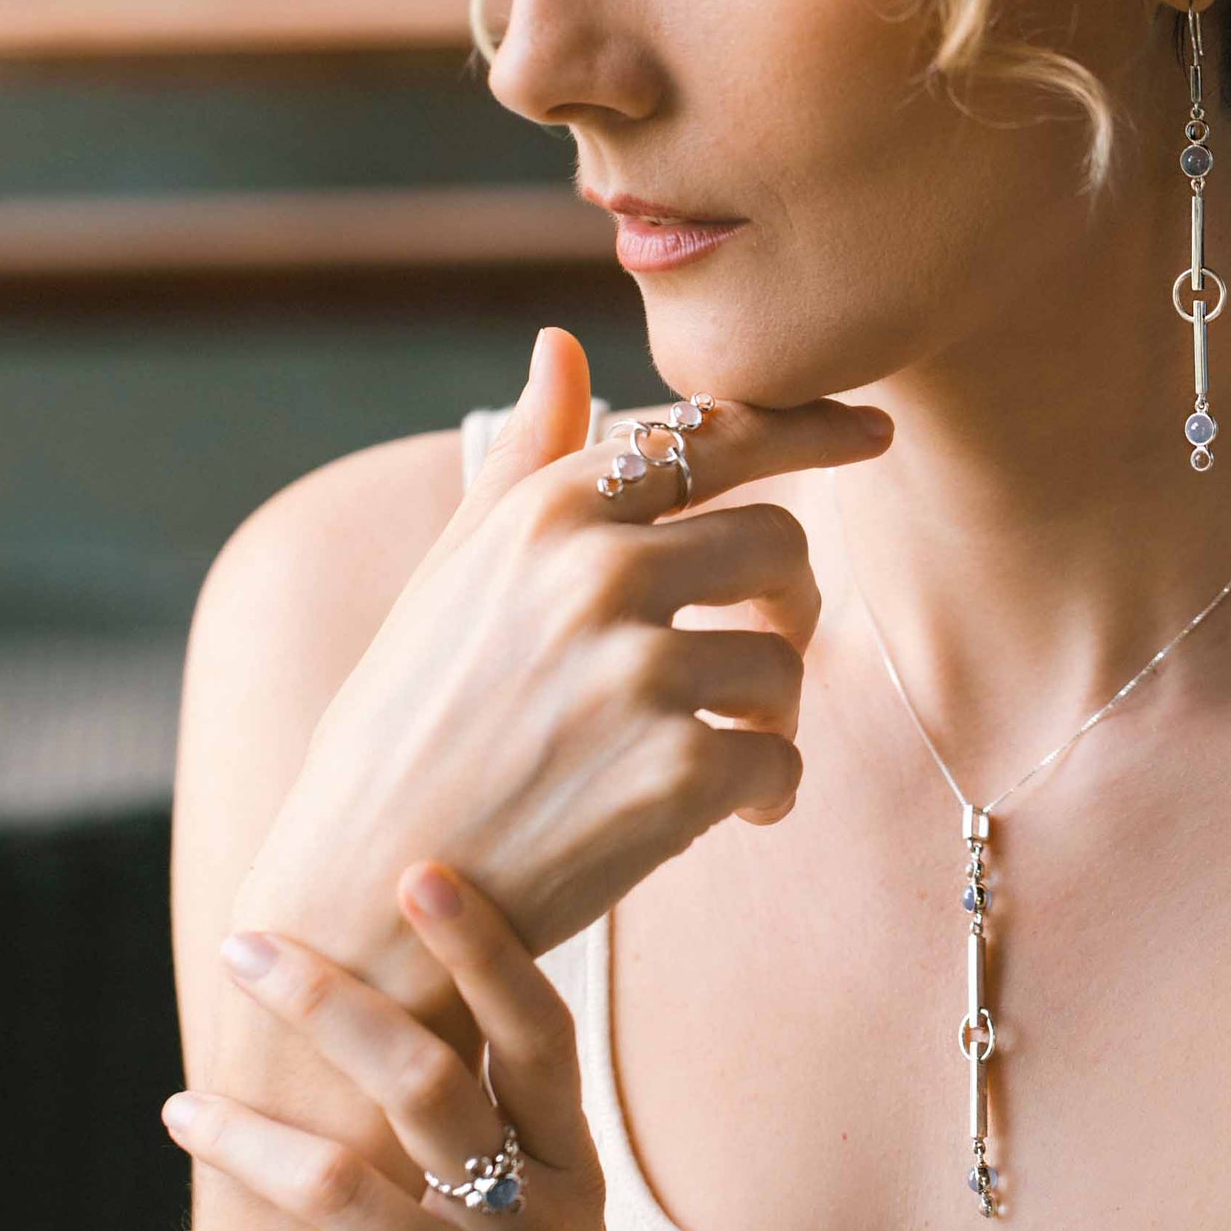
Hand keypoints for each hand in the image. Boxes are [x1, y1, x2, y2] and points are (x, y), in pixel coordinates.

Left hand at [165, 859, 606, 1230]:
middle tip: (243, 945)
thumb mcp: (536, 1165)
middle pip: (430, 1088)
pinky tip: (195, 1130)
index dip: (486, 951)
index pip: (540, 1033)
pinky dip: (245, 1181)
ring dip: (247, 1129)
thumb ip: (497, 1077)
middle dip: (330, 1007)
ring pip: (347, 1180)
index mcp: (569, 1151)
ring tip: (184, 1091)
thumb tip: (427, 913)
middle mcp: (534, 1213)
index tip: (418, 872)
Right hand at [234, 326, 894, 1008]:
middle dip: (786, 599)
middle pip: (779, 543)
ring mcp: (636, 674)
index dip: (808, 425)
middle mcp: (596, 573)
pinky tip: (728, 815)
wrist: (360, 889)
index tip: (869, 430)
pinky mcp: (673, 778)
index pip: (714, 436)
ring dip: (770, 710)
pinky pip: (781, 761)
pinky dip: (768, 792)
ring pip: (785, 658)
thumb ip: (525, 459)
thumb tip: (561, 342)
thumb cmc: (407, 724)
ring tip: (724, 747)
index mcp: (545, 513)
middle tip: (762, 645)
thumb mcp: (451, 574)